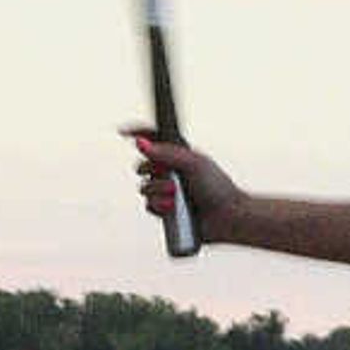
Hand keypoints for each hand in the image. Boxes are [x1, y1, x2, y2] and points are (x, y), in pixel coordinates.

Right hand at [126, 127, 240, 236]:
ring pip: (144, 188)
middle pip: (143, 165)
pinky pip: (148, 206)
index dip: (138, 134)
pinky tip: (172, 208)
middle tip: (170, 176)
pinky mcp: (165, 211)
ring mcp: (167, 192)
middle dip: (152, 171)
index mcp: (179, 155)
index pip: (153, 140)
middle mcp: (171, 173)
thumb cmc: (218, 188)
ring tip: (176, 196)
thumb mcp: (194, 163)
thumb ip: (167, 152)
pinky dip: (159, 206)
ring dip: (158, 191)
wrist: (226, 217)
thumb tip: (142, 143)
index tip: (123, 132)